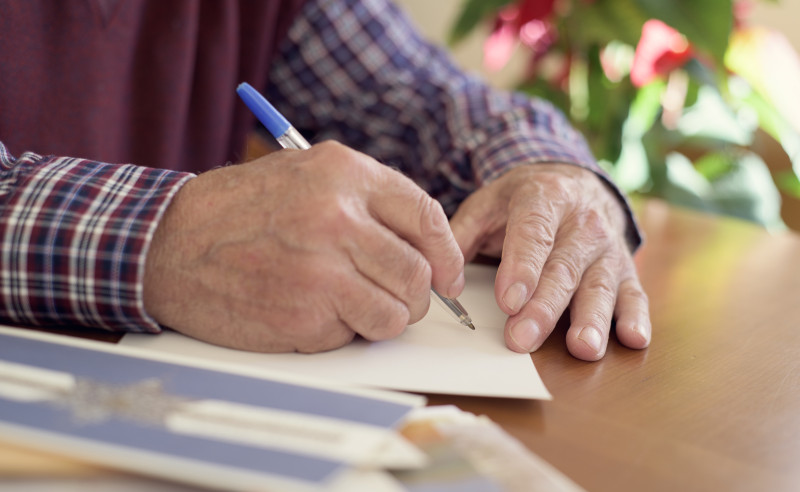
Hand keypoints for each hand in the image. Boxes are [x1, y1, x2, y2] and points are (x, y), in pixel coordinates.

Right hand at [143, 141, 464, 352]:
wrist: (169, 244)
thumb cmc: (238, 211)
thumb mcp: (305, 175)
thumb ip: (366, 202)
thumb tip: (423, 246)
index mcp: (344, 174)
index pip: (426, 216)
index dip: (447, 253)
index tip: (448, 277)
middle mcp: (339, 217)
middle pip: (418, 273)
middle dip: (414, 294)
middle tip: (392, 297)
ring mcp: (323, 268)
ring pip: (397, 312)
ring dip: (382, 317)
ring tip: (348, 305)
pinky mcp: (306, 314)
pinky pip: (357, 334)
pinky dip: (344, 332)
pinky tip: (310, 311)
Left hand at [450, 164, 650, 360]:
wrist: (576, 183)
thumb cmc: (524, 201)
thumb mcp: (487, 203)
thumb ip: (460, 234)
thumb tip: (441, 277)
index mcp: (544, 198)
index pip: (533, 234)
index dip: (521, 267)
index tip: (507, 300)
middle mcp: (582, 222)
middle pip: (563, 268)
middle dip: (544, 307)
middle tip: (523, 339)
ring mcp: (607, 247)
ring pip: (600, 284)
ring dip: (592, 318)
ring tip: (583, 347)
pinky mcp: (625, 269)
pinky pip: (634, 294)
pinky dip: (636, 317)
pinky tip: (633, 339)